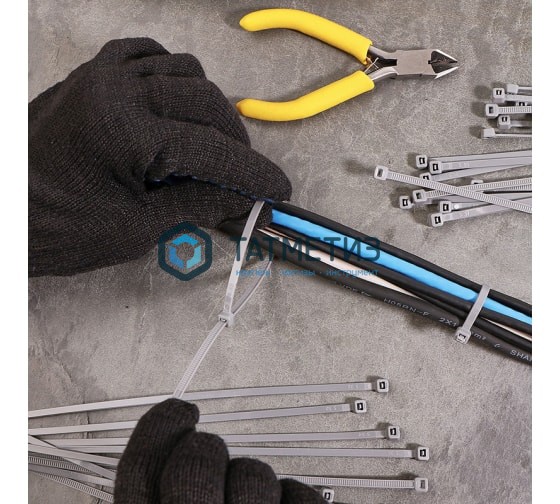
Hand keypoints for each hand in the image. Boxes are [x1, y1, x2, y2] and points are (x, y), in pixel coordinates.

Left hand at [29, 38, 290, 275]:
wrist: (5, 215)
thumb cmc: (54, 227)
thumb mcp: (134, 227)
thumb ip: (195, 204)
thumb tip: (240, 198)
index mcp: (128, 131)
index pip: (214, 151)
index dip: (252, 174)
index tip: (276, 188)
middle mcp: (118, 90)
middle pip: (209, 104)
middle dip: (235, 144)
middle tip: (242, 177)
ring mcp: (104, 75)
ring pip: (187, 73)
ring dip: (209, 110)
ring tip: (208, 146)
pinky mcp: (94, 73)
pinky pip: (150, 56)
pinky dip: (174, 78)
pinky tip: (177, 106)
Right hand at [114, 399, 325, 502]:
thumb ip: (156, 495)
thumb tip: (171, 449)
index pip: (142, 468)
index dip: (159, 427)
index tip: (179, 409)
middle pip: (196, 459)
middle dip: (206, 451)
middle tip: (212, 461)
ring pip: (253, 474)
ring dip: (253, 483)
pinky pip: (301, 495)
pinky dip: (295, 500)